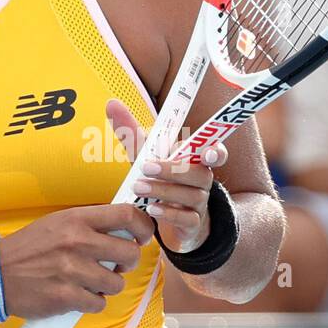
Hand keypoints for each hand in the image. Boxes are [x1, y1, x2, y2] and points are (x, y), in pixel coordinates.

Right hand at [0, 202, 155, 319]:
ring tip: (89, 282)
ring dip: (107, 286)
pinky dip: (91, 303)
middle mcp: (77, 241)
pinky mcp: (65, 296)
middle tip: (115, 266)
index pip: (127, 215)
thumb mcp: (59, 223)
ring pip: (116, 283)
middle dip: (127, 263)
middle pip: (129, 253)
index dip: (144, 227)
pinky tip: (76, 295)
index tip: (142, 237)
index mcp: (77, 219)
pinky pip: (98, 303)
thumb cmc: (30, 248)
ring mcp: (71, 270)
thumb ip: (90, 225)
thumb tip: (126, 232)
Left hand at [106, 98, 229, 255]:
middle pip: (199, 173)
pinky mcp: (192, 224)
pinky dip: (168, 213)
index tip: (207, 152)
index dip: (215, 152)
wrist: (169, 218)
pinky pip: (186, 218)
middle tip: (146, 167)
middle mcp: (202, 179)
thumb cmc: (159, 178)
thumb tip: (112, 103)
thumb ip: (130, 132)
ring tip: (139, 188)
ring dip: (164, 191)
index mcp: (195, 159)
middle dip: (173, 169)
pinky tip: (151, 210)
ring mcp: (199, 203)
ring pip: (191, 195)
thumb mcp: (144, 155)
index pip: (215, 152)